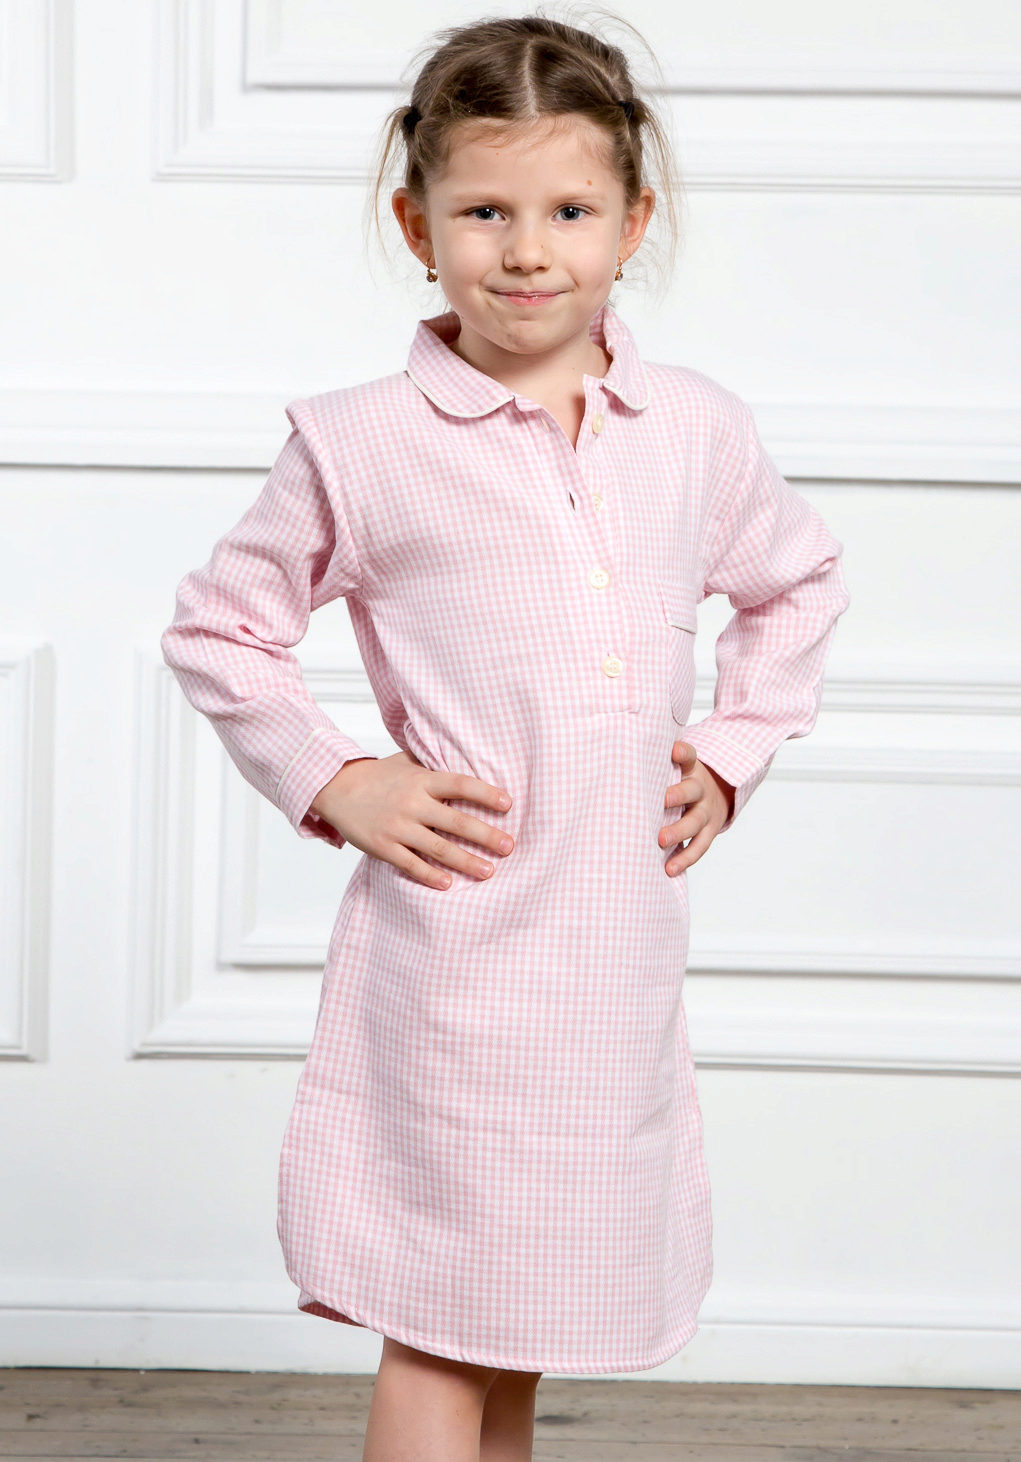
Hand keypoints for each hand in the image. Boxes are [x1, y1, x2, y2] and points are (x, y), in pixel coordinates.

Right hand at [310, 751, 513, 889]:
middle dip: (486, 835)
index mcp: (421, 780)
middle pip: (456, 822)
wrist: (336, 788)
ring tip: (489, 871)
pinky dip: (431, 875)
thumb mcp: (407, 761)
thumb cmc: (379, 775)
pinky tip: (450, 884)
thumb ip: (434, 764)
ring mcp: (397, 826)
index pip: (460, 784)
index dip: (486, 794)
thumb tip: (468, 756)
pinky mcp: (383, 846)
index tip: (509, 804)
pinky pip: (411, 864)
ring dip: (466, 861)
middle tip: (510, 846)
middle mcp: (412, 803)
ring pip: (438, 848)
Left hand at [659, 740, 734, 873]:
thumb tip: (608, 760)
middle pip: (692, 790)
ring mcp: (706, 811)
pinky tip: (670, 869)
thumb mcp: (672, 768)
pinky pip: (699, 846)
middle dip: (677, 795)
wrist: (716, 795)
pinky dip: (685, 858)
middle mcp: (700, 788)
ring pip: (695, 821)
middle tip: (662, 801)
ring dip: (679, 831)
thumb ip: (651, 765)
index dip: (683, 753)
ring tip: (661, 840)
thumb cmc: (679, 781)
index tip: (674, 750)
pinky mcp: (709, 831)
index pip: (689, 756)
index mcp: (689, 769)